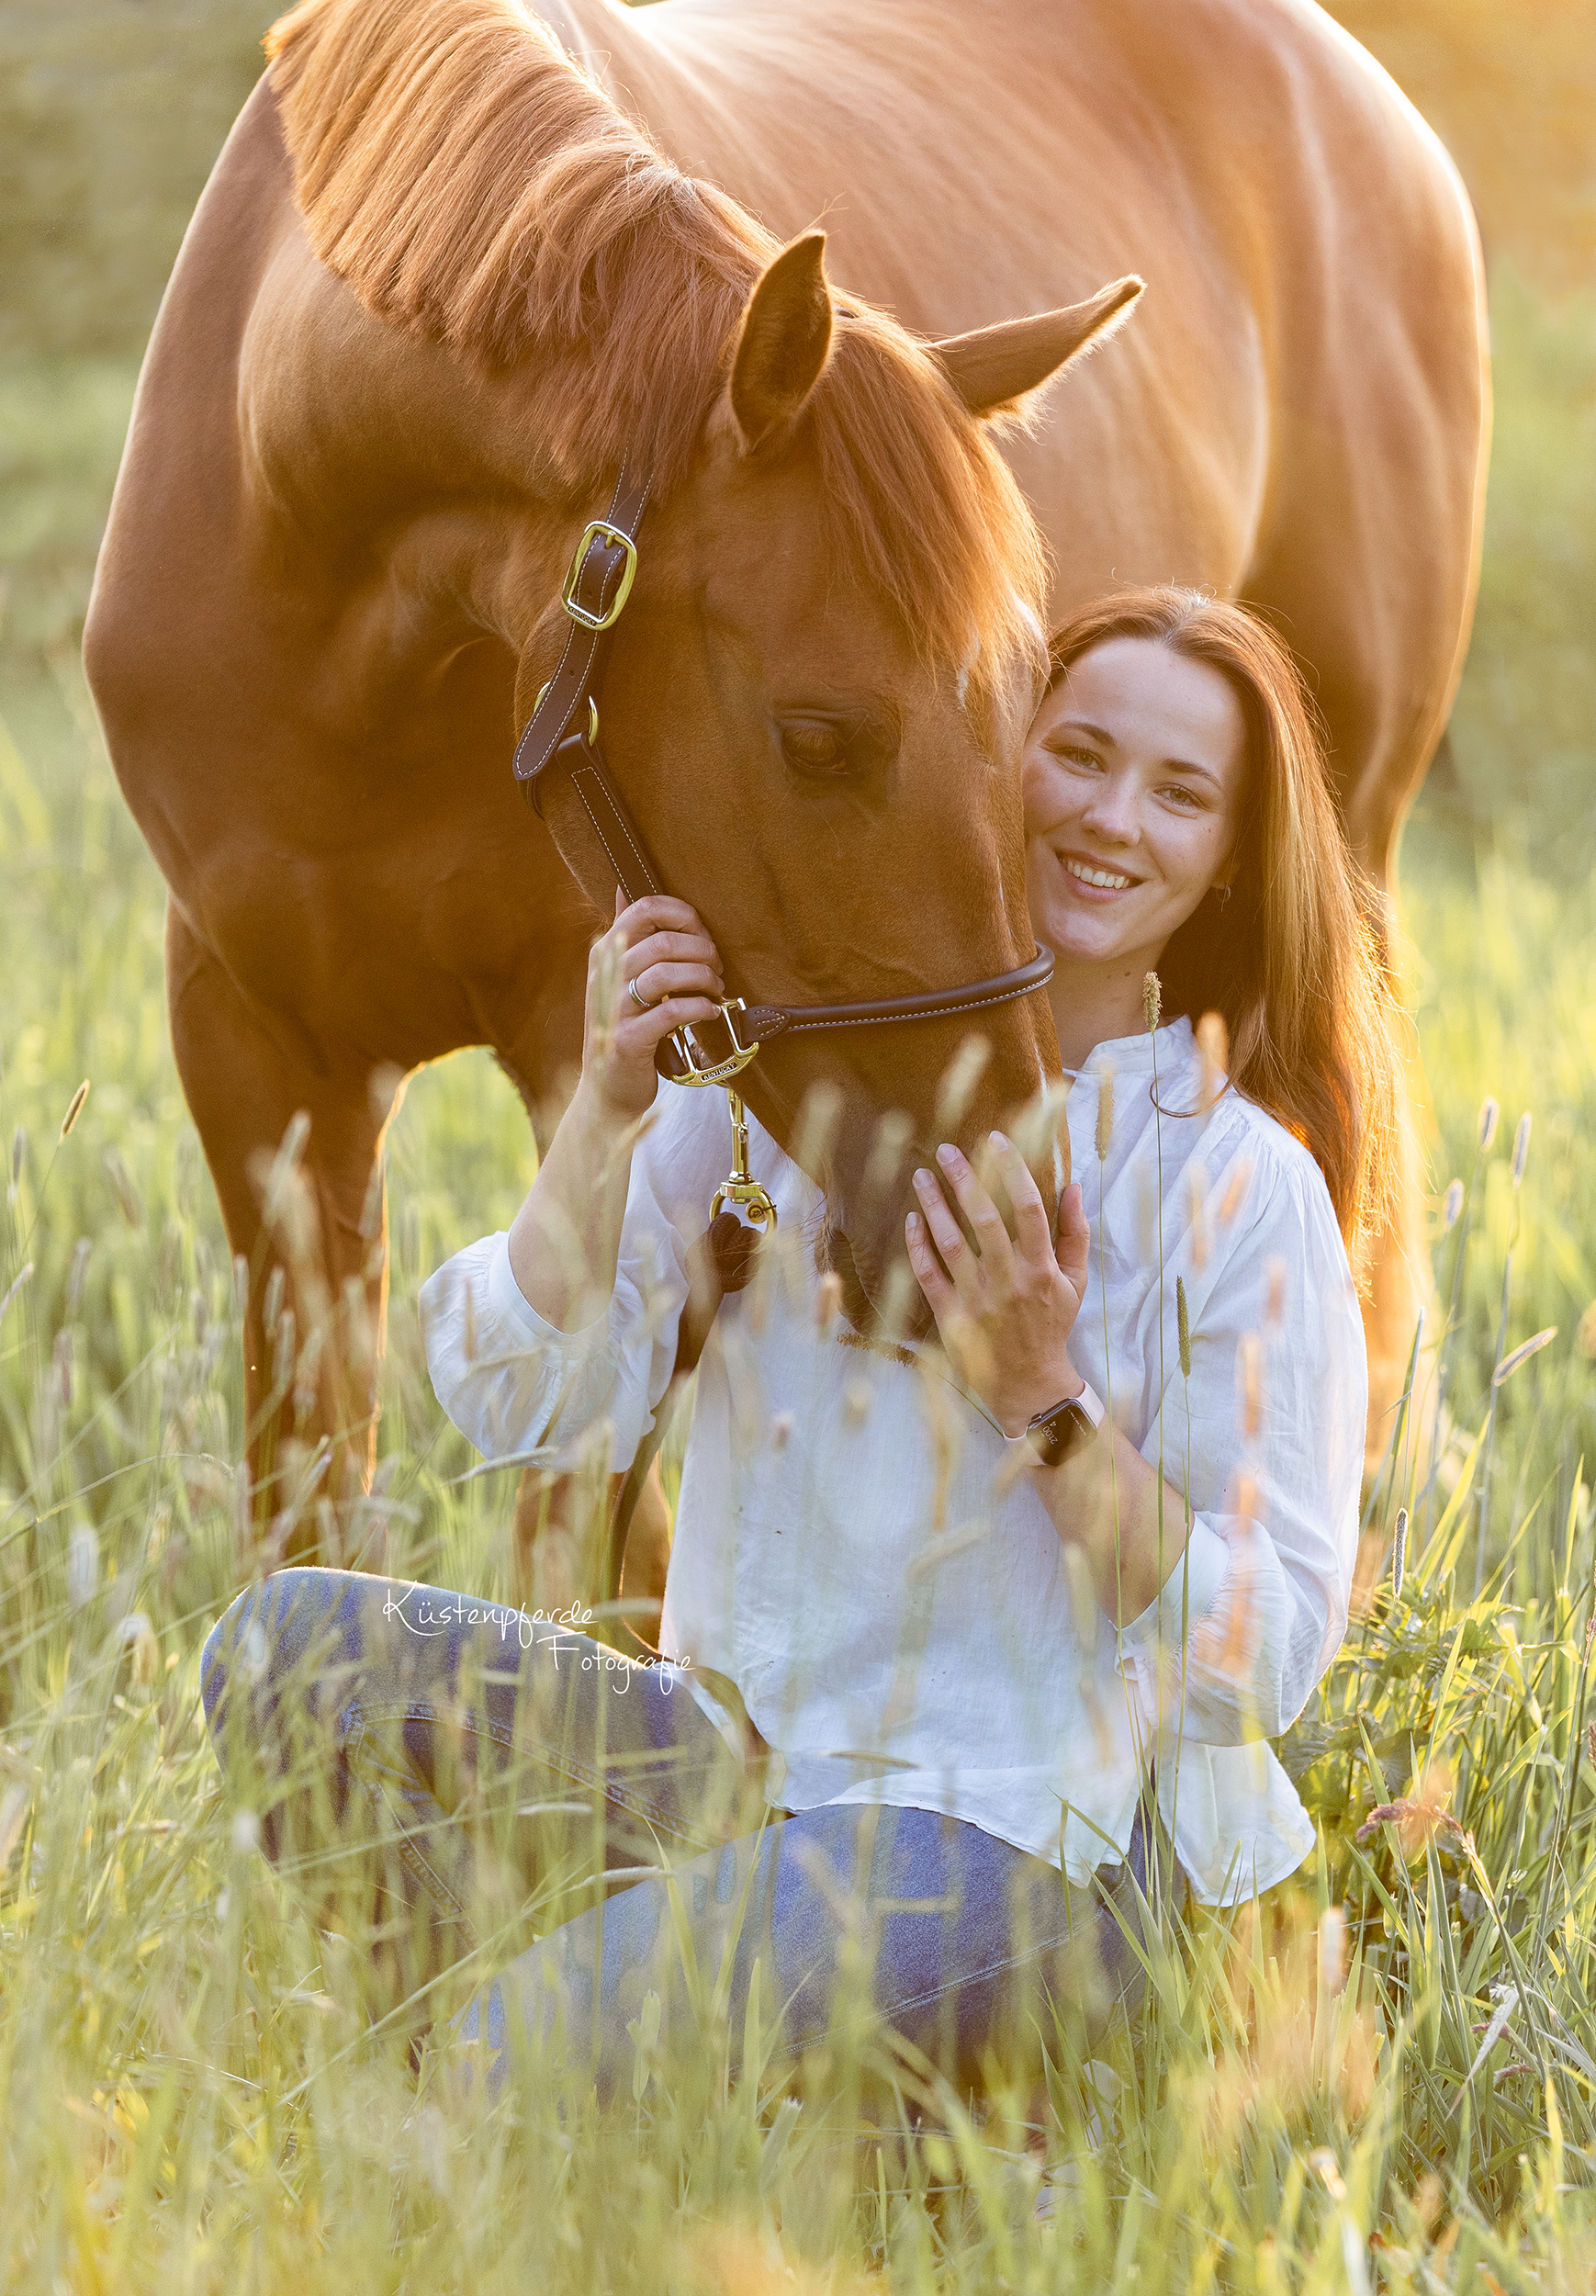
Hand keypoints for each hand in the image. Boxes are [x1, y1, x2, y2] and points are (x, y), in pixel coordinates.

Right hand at [581, 892, 725, 1120]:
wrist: (608, 1087)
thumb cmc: (623, 1026)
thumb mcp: (616, 976)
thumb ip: (624, 935)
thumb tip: (623, 887)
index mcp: (605, 952)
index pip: (644, 908)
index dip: (683, 914)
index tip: (701, 933)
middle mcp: (605, 975)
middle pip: (664, 940)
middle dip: (703, 950)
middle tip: (716, 966)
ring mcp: (614, 1008)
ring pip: (668, 973)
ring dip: (704, 978)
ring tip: (715, 988)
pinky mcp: (629, 1040)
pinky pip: (673, 1012)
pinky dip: (700, 1008)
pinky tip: (709, 1012)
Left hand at [905, 1133, 1090, 1436]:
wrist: (1029, 1382)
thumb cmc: (1052, 1325)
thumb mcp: (1075, 1282)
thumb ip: (1075, 1234)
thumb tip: (1073, 1187)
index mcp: (1042, 1268)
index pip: (1027, 1208)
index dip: (1011, 1170)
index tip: (995, 1140)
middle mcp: (1009, 1281)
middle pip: (983, 1219)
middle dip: (964, 1178)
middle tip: (945, 1150)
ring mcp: (977, 1299)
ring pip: (950, 1243)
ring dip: (933, 1206)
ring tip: (920, 1177)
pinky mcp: (951, 1317)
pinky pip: (928, 1275)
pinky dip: (917, 1246)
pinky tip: (911, 1220)